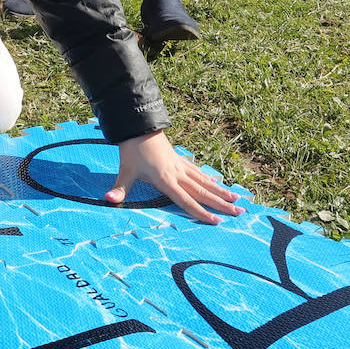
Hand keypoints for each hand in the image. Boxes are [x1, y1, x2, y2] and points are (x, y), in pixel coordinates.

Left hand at [106, 130, 240, 224]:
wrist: (138, 126)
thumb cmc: (132, 150)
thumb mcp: (125, 170)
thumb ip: (120, 188)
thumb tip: (109, 199)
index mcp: (165, 179)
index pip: (186, 200)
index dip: (200, 212)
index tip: (216, 221)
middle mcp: (177, 174)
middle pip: (202, 192)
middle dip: (221, 204)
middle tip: (240, 212)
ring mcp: (181, 166)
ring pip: (205, 182)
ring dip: (221, 192)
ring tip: (238, 200)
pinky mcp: (180, 160)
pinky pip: (198, 172)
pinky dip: (210, 180)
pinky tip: (219, 184)